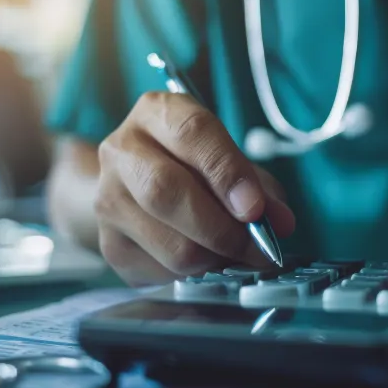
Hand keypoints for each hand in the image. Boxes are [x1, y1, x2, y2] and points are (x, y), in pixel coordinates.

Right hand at [95, 92, 295, 284]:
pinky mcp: (110, 243)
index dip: (228, 172)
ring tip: (238, 257)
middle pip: (166, 191)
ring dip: (215, 258)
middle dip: (223, 228)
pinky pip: (162, 270)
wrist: (130, 183)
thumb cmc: (189, 164)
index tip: (256, 208)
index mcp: (156, 113)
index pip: (191, 133)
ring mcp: (107, 198)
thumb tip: (280, 222)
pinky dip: (196, 274)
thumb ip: (257, 184)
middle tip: (257, 247)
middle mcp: (122, 150)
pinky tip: (209, 262)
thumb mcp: (226, 157)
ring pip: (168, 242)